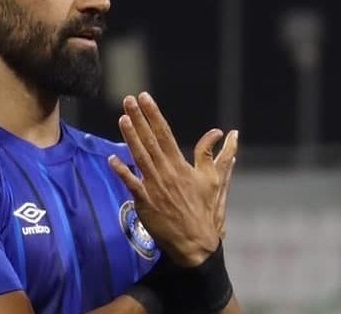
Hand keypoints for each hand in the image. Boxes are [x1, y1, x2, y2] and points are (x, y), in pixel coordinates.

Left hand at [108, 92, 238, 266]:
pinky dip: (122, 171)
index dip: (154, 114)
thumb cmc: (204, 209)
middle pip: (150, 140)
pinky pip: (131, 183)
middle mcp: (166, 172)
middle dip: (139, 119)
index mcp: (181, 165)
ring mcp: (154, 186)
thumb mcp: (214, 180)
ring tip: (122, 118)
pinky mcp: (144, 201)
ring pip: (139, 156)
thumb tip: (228, 133)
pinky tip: (112, 158)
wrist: (195, 242)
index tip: (145, 98)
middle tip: (128, 100)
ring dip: (130, 137)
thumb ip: (215, 154)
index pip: (165, 133)